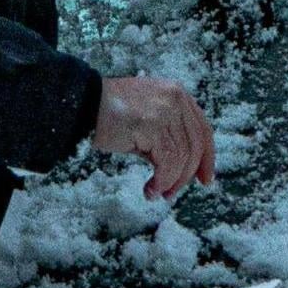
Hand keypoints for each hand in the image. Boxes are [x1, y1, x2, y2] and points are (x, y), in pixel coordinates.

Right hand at [93, 77, 215, 201]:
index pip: (202, 129)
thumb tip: (181, 170)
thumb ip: (166, 137)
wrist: (81, 105)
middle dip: (187, 175)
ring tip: (156, 192)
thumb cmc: (108, 115)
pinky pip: (168, 161)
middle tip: (172, 193)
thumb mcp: (146, 121)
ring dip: (171, 181)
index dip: (207, 157)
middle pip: (196, 145)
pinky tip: (150, 188)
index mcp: (177, 94)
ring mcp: (165, 110)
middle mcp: (175, 98)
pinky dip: (162, 180)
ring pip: (182, 156)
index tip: (205, 179)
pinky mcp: (153, 124)